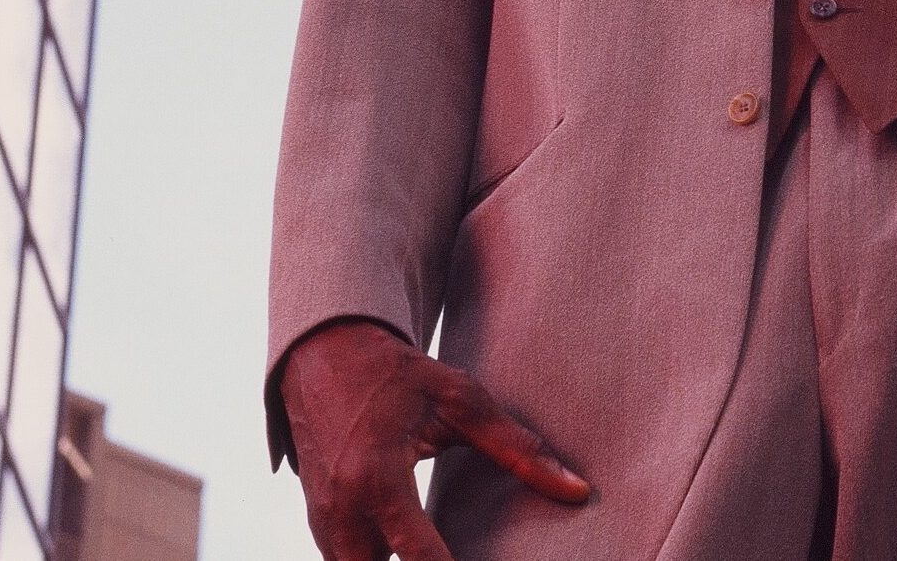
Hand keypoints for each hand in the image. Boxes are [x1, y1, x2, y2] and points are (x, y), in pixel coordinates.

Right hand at [284, 319, 589, 560]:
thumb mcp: (461, 400)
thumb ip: (519, 449)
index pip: (420, 556)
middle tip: (460, 559)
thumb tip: (577, 489)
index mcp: (380, 477)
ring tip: (446, 554)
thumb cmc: (396, 376)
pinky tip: (415, 554)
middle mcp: (343, 509)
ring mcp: (324, 522)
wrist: (325, 356)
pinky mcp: (319, 524)